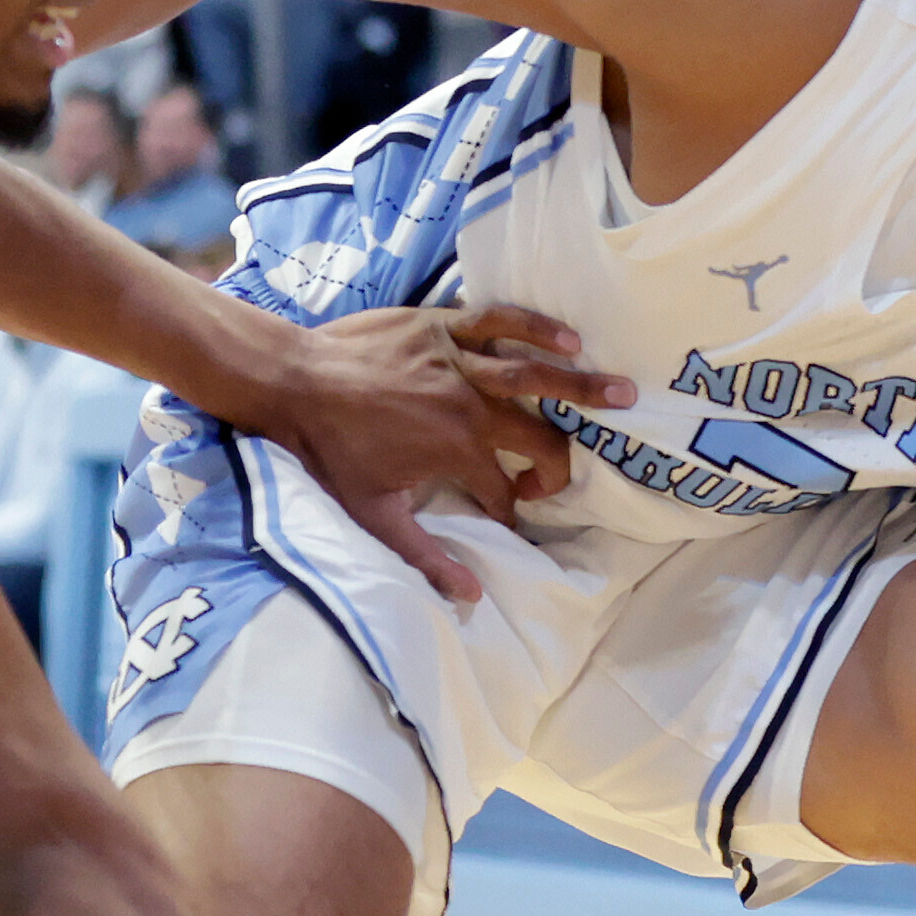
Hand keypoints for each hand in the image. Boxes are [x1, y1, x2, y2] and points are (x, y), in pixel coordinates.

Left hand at [262, 307, 631, 605]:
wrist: (291, 382)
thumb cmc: (327, 451)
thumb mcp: (371, 515)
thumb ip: (424, 555)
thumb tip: (470, 595)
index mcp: (456, 451)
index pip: (505, 491)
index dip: (513, 508)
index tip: (510, 511)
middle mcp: (469, 404)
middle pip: (540, 434)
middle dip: (563, 460)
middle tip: (590, 464)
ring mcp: (459, 359)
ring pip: (535, 372)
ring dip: (582, 384)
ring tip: (624, 391)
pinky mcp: (442, 324)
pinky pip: (499, 319)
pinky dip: (536, 325)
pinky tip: (569, 337)